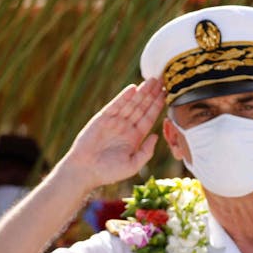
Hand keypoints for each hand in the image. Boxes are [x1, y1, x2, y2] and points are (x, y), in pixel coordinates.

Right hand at [57, 77, 164, 191]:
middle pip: (142, 107)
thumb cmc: (108, 172)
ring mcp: (114, 121)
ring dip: (141, 92)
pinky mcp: (102, 118)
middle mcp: (126, 127)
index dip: (157, 106)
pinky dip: (124, 96)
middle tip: (162, 80)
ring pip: (131, 103)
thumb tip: (156, 135)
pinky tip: (133, 88)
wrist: (85, 171)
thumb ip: (146, 152)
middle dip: (152, 94)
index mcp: (135, 137)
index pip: (149, 118)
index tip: (167, 94)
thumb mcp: (132, 165)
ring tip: (152, 80)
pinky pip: (115, 105)